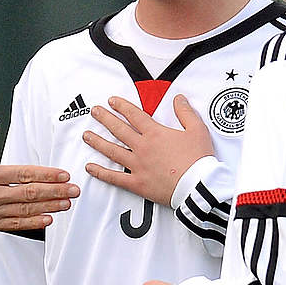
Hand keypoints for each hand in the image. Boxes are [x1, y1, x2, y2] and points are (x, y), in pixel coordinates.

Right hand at [0, 120, 79, 235]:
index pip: (24, 174)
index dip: (46, 175)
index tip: (62, 174)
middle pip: (30, 193)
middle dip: (55, 191)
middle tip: (74, 190)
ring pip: (26, 210)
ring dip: (49, 207)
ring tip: (66, 204)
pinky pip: (14, 225)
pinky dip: (32, 223)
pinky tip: (47, 220)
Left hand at [83, 95, 213, 205]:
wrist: (198, 186)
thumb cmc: (199, 160)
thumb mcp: (197, 130)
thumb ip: (185, 112)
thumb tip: (179, 99)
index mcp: (155, 133)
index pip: (134, 115)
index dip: (121, 106)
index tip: (111, 101)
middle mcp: (143, 147)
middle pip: (119, 130)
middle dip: (105, 118)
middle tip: (94, 112)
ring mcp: (137, 165)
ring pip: (112, 151)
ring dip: (97, 142)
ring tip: (86, 135)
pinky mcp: (137, 183)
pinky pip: (115, 177)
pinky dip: (101, 172)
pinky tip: (90, 167)